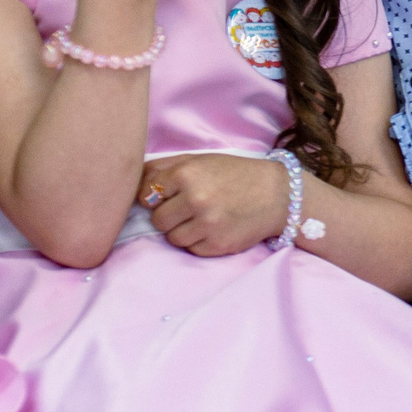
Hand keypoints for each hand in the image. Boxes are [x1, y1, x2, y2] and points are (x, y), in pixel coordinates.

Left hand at [139, 153, 289, 256]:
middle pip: (158, 220)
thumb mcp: (200, 161)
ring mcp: (207, 224)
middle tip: (190, 208)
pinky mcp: (219, 244)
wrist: (279, 195)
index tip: (169, 195)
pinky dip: (199, 242)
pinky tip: (214, 229)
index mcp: (186, 174)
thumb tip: (132, 179)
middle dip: (169, 215)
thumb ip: (164, 167)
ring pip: (173, 238)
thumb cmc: (236, 174)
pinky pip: (192, 249)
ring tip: (203, 220)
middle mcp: (194, 199)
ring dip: (184, 231)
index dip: (155, 196)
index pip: (145, 194)